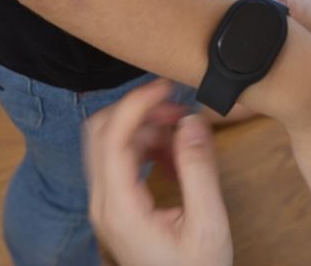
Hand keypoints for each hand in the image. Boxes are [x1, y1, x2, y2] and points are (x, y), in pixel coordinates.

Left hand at [84, 79, 232, 265]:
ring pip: (110, 143)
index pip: (112, 137)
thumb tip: (192, 121)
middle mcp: (104, 203)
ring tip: (183, 135)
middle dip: (138, 111)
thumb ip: (199, 170)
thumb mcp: (208, 223)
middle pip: (101, 132)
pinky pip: (121, 160)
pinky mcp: (115, 205)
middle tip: (176, 107)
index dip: (136, 103)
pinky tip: (175, 157)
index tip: (164, 86)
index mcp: (120, 207)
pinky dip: (146, 148)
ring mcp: (106, 204)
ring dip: (145, 129)